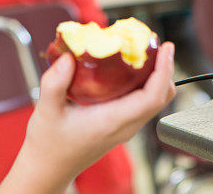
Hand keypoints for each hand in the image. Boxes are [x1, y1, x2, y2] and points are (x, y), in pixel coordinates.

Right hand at [18, 43, 175, 189]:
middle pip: (160, 98)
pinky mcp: (120, 126)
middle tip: (156, 43)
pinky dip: (144, 83)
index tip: (166, 48)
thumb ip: (55, 83)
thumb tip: (69, 57)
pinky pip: (142, 103)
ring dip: (156, 76)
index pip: (152, 97)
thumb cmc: (47, 144)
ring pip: (154, 101)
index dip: (163, 71)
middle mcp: (124, 126)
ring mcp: (124, 128)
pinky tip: (129, 68)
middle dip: (164, 69)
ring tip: (145, 51)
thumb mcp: (46, 110)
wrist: (48, 168)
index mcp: (112, 121)